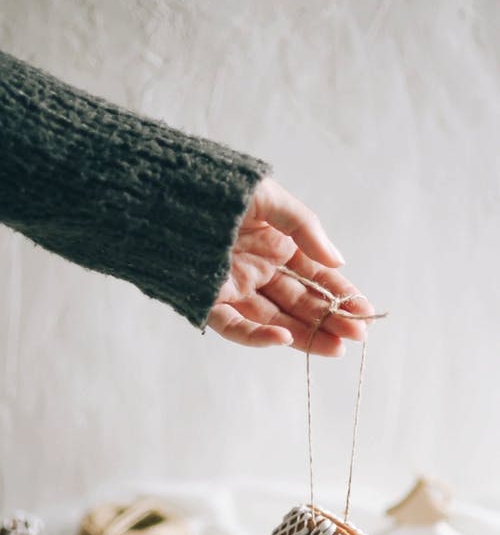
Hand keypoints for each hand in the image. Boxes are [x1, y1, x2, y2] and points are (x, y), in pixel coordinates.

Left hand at [207, 178, 373, 354]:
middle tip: (357, 336)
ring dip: (304, 335)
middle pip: (299, 304)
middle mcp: (258, 272)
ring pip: (274, 320)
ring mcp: (234, 289)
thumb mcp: (270, 199)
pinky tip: (284, 339)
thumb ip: (305, 228)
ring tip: (336, 348)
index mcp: (275, 246)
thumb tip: (339, 261)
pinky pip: (234, 326)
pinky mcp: (207, 301)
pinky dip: (257, 336)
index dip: (341, 295)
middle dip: (329, 321)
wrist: (163, 188)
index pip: (316, 277)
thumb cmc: (218, 187)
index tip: (365, 311)